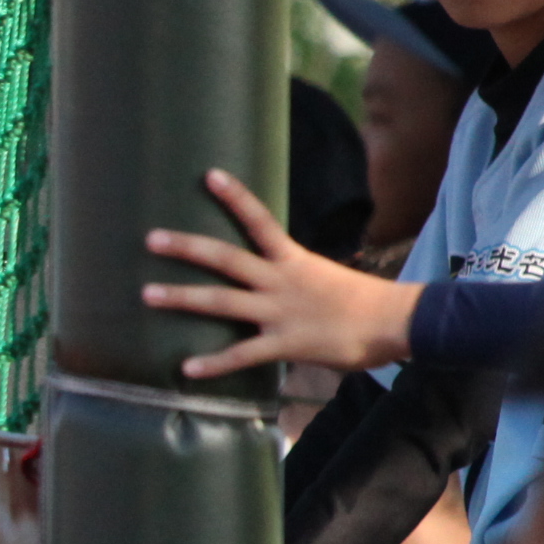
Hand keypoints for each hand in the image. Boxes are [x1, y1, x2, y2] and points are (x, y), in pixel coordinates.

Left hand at [142, 167, 424, 376]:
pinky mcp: (284, 343)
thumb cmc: (363, 302)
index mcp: (293, 260)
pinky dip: (213, 363)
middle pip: (226, 257)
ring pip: (221, 301)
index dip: (235, 197)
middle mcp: (280, 280)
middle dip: (187, 247)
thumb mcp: (323, 277)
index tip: (208, 175)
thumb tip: (274, 281)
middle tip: (150, 238)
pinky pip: (242, 354)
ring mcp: (279, 311)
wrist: (396, 322)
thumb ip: (292, 278)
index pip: (260, 220)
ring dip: (182, 297)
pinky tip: (186, 368)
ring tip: (147, 294)